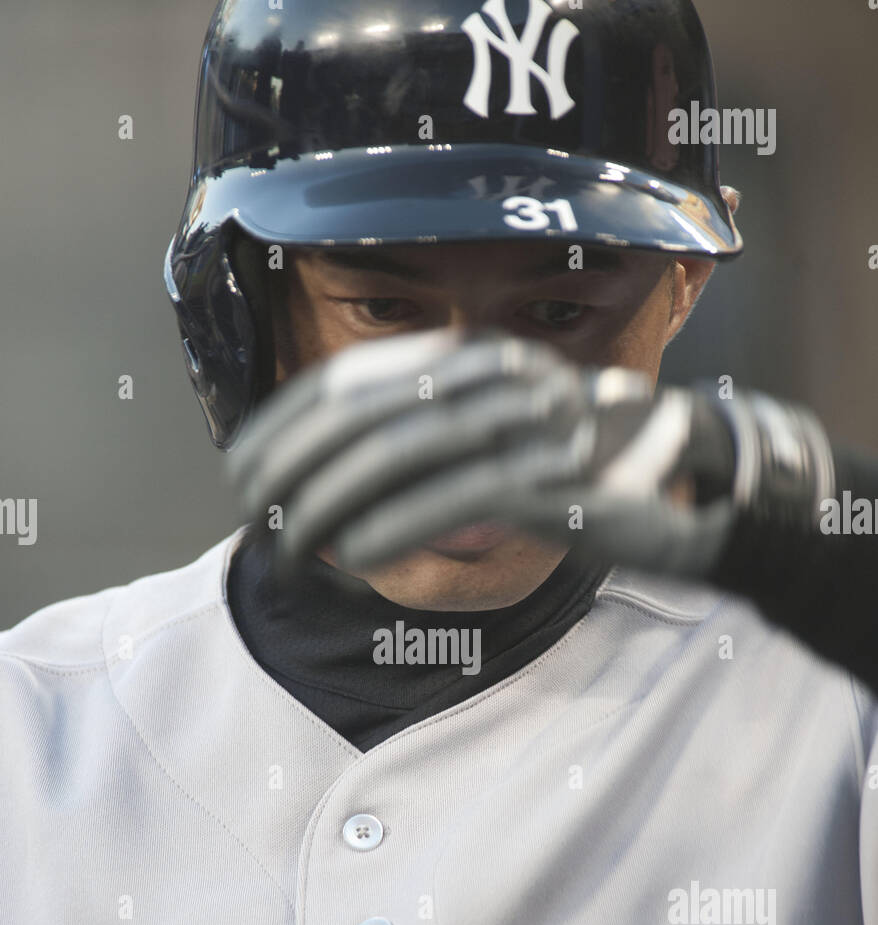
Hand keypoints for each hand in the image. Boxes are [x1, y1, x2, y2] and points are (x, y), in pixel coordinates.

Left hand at [228, 330, 833, 579]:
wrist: (692, 484)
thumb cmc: (576, 472)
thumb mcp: (492, 446)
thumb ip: (422, 451)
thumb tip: (327, 490)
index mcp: (473, 360)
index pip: (352, 379)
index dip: (283, 424)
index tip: (240, 470)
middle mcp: (496, 378)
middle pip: (363, 415)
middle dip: (291, 469)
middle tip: (253, 519)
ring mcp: (529, 425)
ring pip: (400, 455)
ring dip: (329, 507)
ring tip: (291, 549)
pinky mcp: (556, 480)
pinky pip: (457, 498)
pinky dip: (396, 525)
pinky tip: (354, 556)